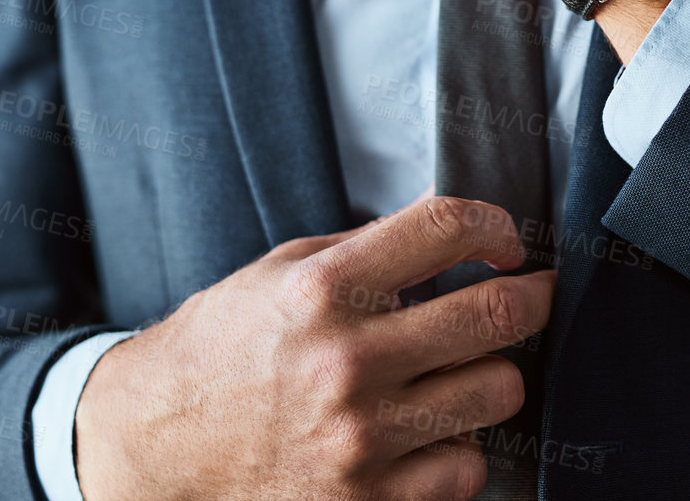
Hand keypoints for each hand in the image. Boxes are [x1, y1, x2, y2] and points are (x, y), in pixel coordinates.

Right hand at [73, 197, 556, 500]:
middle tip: (532, 294)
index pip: (448, 228)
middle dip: (532, 297)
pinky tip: (428, 432)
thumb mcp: (281, 271)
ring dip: (494, 376)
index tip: (506, 241)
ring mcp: (361, 438)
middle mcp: (346, 361)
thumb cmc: (222, 350)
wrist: (156, 446)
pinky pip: (467, 467)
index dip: (497, 226)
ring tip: (465, 370)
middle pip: (496, 313)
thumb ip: (369, 247)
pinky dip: (458, 448)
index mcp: (323, 290)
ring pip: (498, 392)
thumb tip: (454, 222)